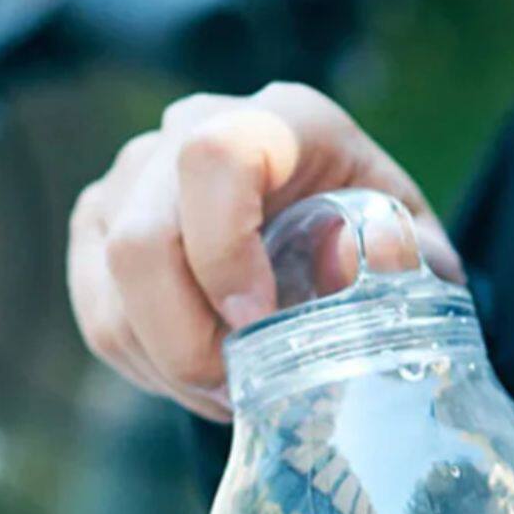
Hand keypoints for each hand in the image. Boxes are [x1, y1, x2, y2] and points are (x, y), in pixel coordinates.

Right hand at [66, 83, 459, 419]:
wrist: (326, 233)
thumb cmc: (372, 242)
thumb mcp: (414, 250)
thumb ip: (405, 255)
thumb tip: (363, 254)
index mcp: (280, 121)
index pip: (214, 160)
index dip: (223, 252)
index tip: (257, 324)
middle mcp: (193, 128)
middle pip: (143, 239)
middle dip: (187, 340)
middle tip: (240, 391)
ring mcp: (134, 176)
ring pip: (113, 286)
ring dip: (169, 362)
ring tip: (230, 392)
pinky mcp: (100, 225)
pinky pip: (99, 313)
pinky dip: (146, 365)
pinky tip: (198, 377)